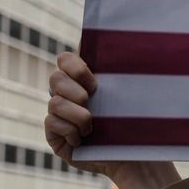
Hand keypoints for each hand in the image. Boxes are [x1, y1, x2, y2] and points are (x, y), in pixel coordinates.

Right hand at [45, 53, 180, 188]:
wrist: (137, 156)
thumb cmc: (136, 123)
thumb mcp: (131, 93)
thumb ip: (120, 68)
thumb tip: (117, 32)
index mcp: (83, 80)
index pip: (65, 59)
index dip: (75, 66)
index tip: (95, 81)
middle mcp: (67, 95)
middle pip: (55, 78)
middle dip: (76, 90)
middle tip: (93, 101)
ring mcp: (59, 115)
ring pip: (54, 102)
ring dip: (78, 115)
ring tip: (93, 126)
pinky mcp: (54, 136)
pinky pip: (52, 123)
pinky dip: (71, 130)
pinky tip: (84, 139)